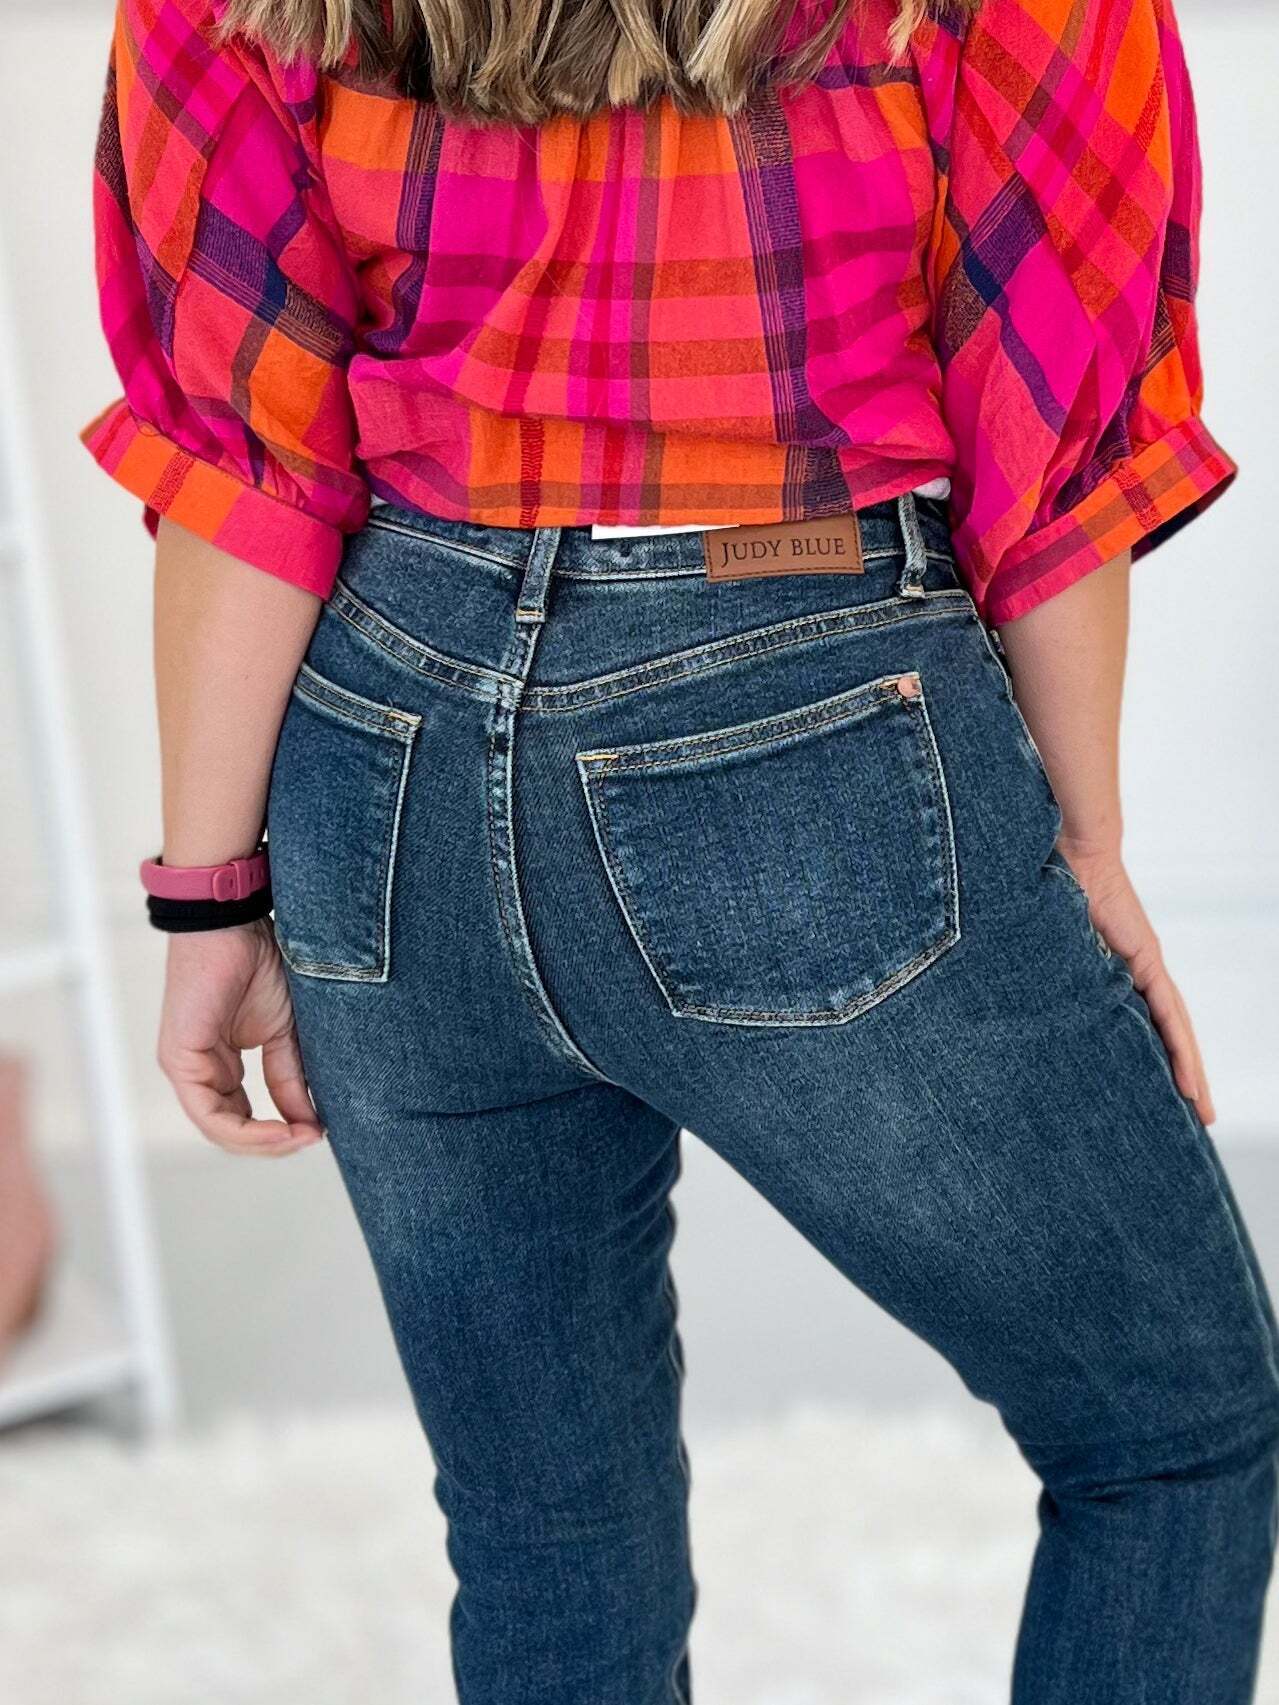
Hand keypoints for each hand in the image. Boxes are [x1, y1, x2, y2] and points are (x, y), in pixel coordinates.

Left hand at [156, 919, 324, 1156]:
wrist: (236, 925)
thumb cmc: (258, 964)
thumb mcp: (285, 1034)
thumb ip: (290, 1079)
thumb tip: (310, 1124)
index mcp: (221, 1065)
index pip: (245, 1118)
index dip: (281, 1133)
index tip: (319, 1132)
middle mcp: (200, 1071)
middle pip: (232, 1131)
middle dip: (274, 1144)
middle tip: (312, 1139)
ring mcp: (186, 1068)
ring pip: (220, 1130)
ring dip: (264, 1143)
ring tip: (300, 1137)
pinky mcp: (180, 1061)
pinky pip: (210, 1114)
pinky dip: (247, 1130)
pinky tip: (280, 1129)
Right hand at [1057, 838, 1215, 1126]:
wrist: (1067, 847)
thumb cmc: (1044, 885)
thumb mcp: (1039, 947)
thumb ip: (1037, 972)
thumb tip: (1003, 1007)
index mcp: (1108, 971)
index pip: (1134, 1023)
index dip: (1147, 1056)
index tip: (1150, 1092)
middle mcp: (1132, 972)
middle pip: (1162, 1034)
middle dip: (1177, 1075)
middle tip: (1191, 1116)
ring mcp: (1143, 965)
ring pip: (1173, 1031)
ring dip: (1187, 1072)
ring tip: (1200, 1109)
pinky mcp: (1145, 959)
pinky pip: (1168, 1014)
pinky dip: (1179, 1047)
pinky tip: (1189, 1079)